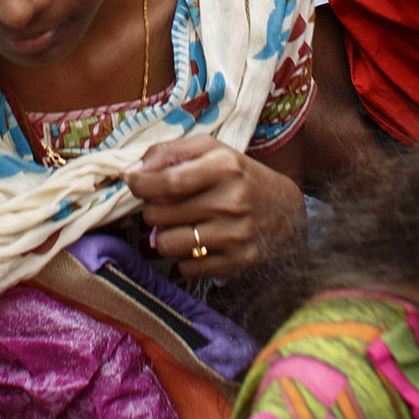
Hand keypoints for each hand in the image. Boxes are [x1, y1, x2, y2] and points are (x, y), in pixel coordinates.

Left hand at [126, 132, 302, 278]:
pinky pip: (185, 268)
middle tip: (166, 204)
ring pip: (166, 245)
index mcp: (223, 167)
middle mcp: (230, 201)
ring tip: (179, 225)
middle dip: (153, 209)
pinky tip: (198, 243)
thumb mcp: (211, 150)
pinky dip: (184, 257)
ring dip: (164, 236)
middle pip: (158, 215)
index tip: (133, 182)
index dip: (139, 184)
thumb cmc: (239, 175)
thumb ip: (169, 152)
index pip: (165, 182)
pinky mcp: (236, 263)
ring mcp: (234, 235)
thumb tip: (131, 171)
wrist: (286, 211)